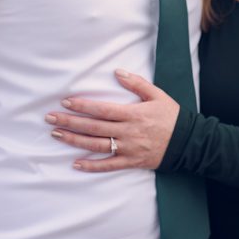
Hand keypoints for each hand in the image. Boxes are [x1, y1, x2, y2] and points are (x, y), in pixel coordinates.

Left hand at [45, 70, 179, 171]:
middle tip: (50, 119)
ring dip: (75, 141)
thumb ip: (137, 84)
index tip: (66, 102)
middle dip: (70, 122)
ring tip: (57, 135)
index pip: (102, 110)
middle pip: (94, 127)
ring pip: (97, 145)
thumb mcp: (157, 95)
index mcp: (133, 114)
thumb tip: (117, 72)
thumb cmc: (172, 116)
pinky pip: (109, 165)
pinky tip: (76, 163)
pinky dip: (92, 166)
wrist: (188, 142)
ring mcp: (128, 149)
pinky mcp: (131, 162)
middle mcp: (128, 132)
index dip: (83, 106)